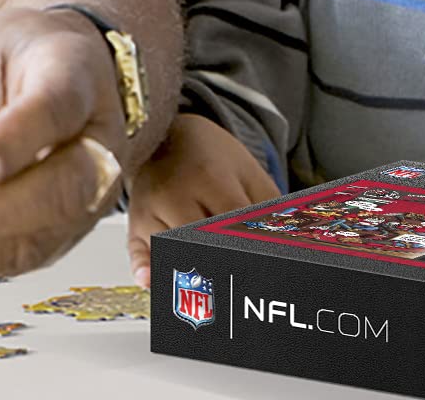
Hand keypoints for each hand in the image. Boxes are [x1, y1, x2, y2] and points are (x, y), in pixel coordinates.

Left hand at [0, 6, 128, 275]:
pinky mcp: (60, 230)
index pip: (55, 112)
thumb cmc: (20, 60)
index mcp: (79, 79)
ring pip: (39, 238)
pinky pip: (15, 256)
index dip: (12, 143)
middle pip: (62, 191)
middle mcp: (98, 143)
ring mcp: (87, 195)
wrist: (55, 69)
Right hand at [124, 113, 281, 281]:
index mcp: (209, 177)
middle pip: (198, 241)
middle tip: (243, 282)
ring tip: (213, 290)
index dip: (250, 245)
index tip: (266, 262)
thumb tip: (290, 246)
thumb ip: (270, 210)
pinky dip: (144, 269)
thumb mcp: (249, 173)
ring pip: (170, 250)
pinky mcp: (134, 223)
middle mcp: (173, 194)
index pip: (232, 223)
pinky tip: (152, 281)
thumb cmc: (212, 157)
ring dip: (191, 271)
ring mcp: (149, 210)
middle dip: (223, 261)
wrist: (167, 134)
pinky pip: (137, 252)